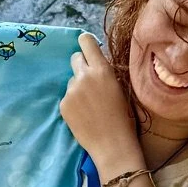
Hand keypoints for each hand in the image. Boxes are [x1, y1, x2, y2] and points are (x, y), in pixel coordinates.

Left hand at [59, 32, 138, 165]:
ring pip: (71, 80)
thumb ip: (106, 73)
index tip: (88, 49)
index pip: (86, 41)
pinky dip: (73, 103)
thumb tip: (96, 63)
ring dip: (78, 87)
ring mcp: (71, 91)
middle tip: (91, 81)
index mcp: (102, 70)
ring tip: (91, 105)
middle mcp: (84, 76)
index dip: (86, 44)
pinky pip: (67, 96)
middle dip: (82, 65)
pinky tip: (84, 115)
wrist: (113, 144)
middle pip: (75, 58)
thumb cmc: (124, 117)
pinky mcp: (63, 105)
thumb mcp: (121, 88)